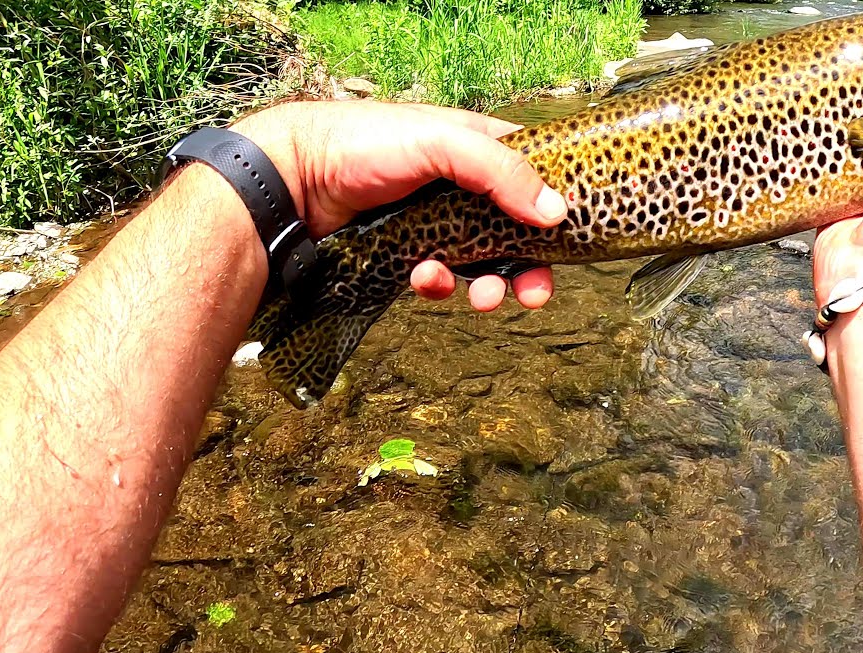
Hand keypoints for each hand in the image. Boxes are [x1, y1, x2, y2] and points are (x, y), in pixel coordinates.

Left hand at [230, 100, 561, 310]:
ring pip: (482, 262)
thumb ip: (501, 173)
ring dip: (489, 285)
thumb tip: (555, 212)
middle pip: (516, 232)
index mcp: (477, 149)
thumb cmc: (364, 145)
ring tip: (482, 298)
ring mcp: (437, 221)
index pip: (534, 175)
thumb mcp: (440, 144)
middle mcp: (463, 186)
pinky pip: (442, 277)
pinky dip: (441, 285)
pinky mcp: (410, 251)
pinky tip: (425, 279)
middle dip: (529, 267)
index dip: (556, 206)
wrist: (294, 182)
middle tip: (534, 295)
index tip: (569, 239)